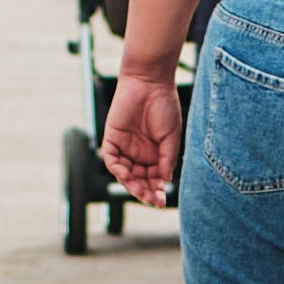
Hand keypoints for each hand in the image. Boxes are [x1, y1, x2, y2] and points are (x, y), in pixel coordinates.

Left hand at [103, 67, 183, 204]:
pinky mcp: (112, 138)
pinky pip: (111, 159)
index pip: (153, 179)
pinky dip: (117, 169)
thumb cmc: (164, 105)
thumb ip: (167, 159)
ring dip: (131, 184)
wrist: (149, 82)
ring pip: (124, 173)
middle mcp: (139, 153)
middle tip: (151, 199)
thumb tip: (166, 180)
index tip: (162, 201)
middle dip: (144, 191)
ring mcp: (125, 147)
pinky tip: (126, 175)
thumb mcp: (171, 136)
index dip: (156, 191)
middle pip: (138, 179)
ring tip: (141, 191)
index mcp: (154, 154)